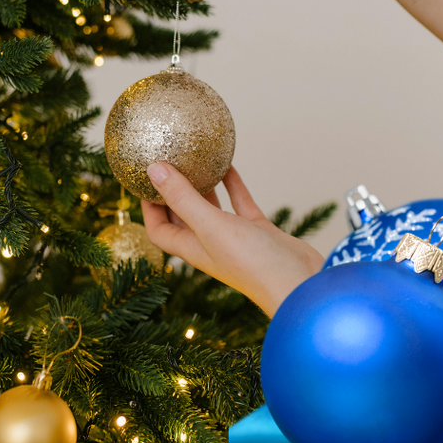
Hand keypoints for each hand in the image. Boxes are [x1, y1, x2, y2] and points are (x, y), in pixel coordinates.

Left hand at [141, 163, 323, 315]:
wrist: (300, 282)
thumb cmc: (253, 263)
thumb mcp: (211, 226)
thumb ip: (183, 198)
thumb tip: (153, 170)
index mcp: (192, 248)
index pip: (159, 230)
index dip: (148, 208)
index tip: (142, 181)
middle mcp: (210, 243)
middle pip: (182, 217)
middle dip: (172, 193)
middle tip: (166, 164)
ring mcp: (235, 237)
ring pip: (211, 207)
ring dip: (201, 186)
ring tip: (193, 160)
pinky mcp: (258, 230)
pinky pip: (240, 202)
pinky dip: (232, 184)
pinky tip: (228, 164)